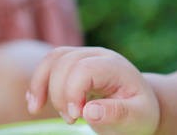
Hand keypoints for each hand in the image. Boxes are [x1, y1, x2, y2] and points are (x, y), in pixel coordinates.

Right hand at [27, 46, 158, 134]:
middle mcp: (99, 56)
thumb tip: (89, 111)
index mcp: (116, 67)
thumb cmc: (140, 112)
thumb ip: (117, 114)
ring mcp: (86, 57)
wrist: (142, 103)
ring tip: (37, 109)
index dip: (72, 93)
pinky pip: (49, 64)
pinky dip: (38, 82)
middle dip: (59, 94)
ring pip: (53, 58)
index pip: (84, 69)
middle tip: (71, 120)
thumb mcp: (137, 117)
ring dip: (40, 84)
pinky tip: (35, 102)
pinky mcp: (74, 64)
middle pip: (65, 62)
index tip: (76, 118)